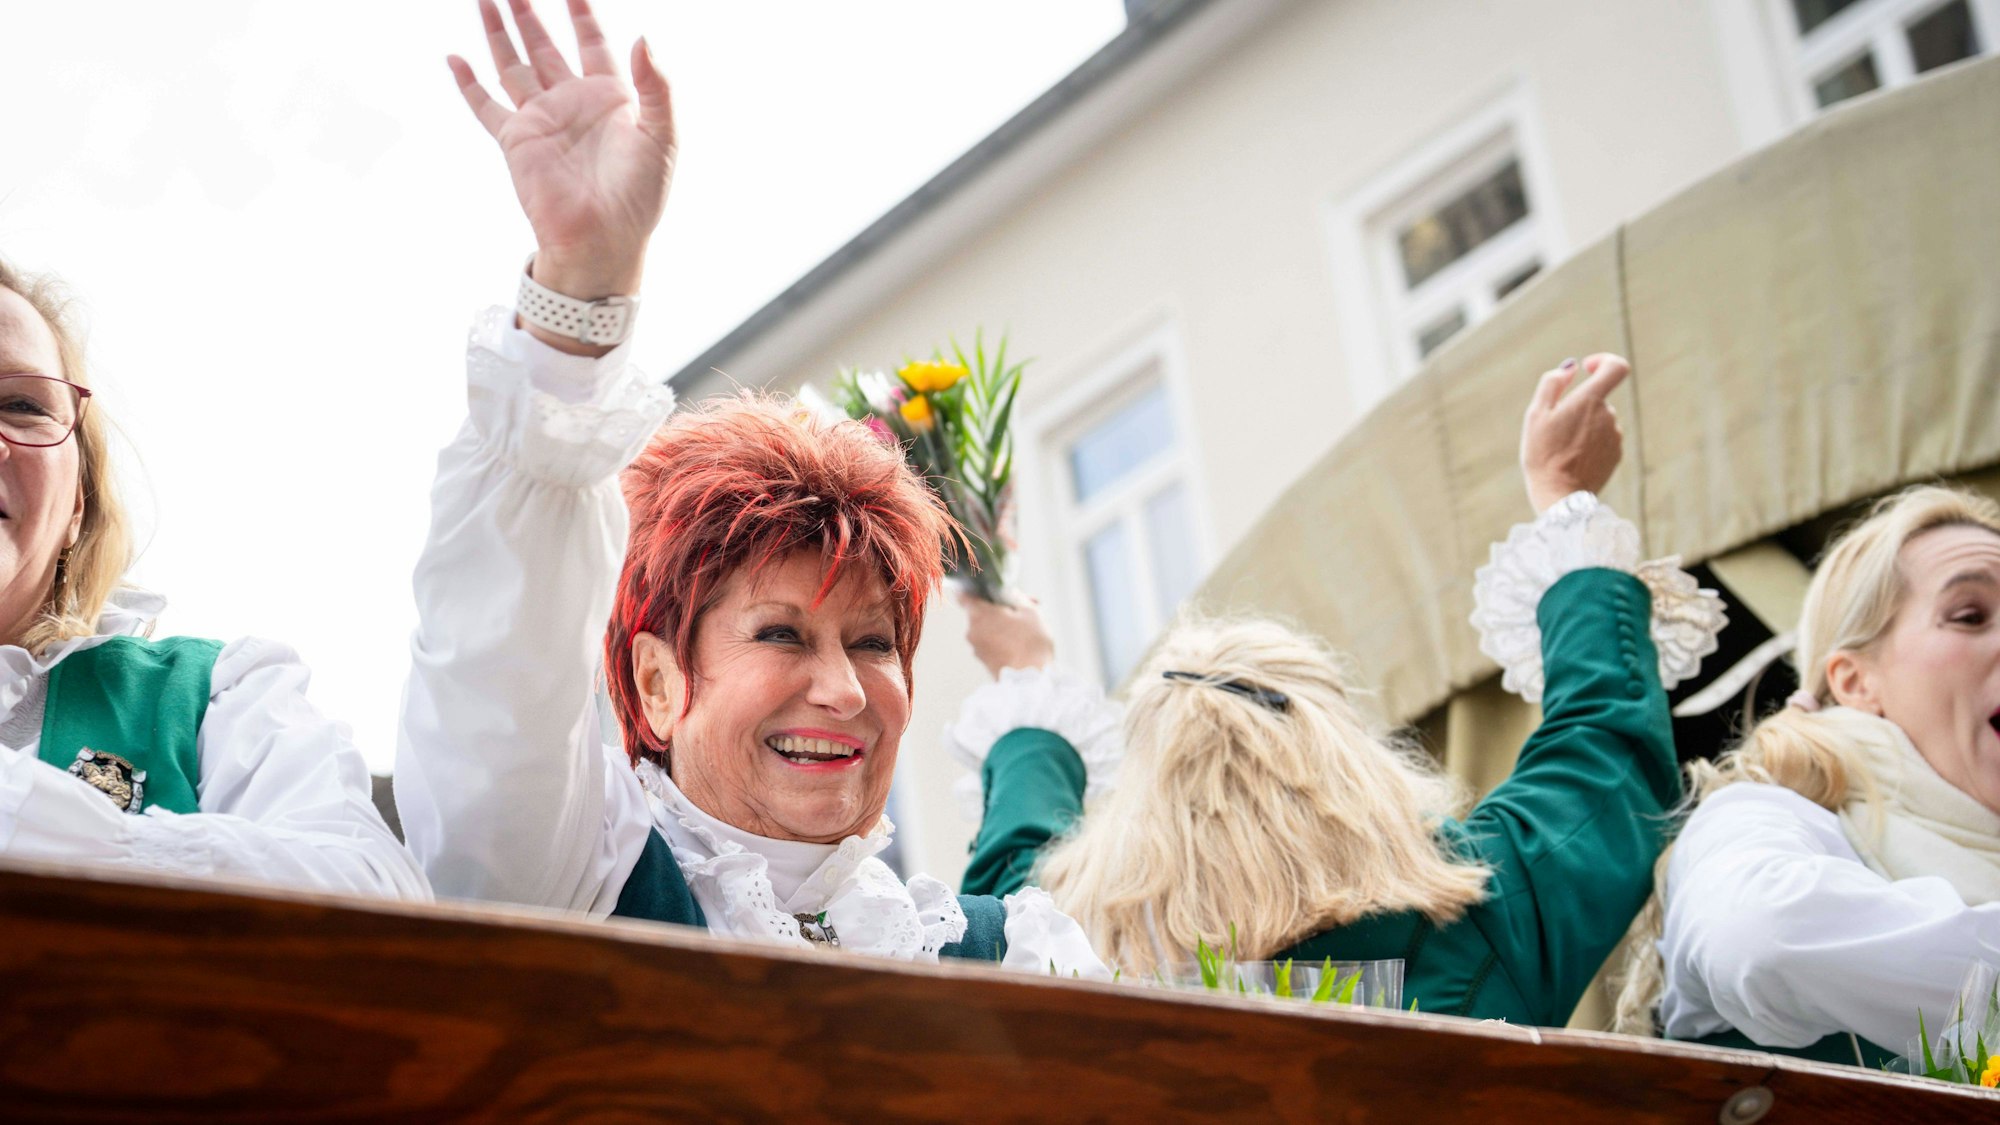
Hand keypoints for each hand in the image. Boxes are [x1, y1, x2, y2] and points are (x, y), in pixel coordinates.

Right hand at [449, 0, 674, 305]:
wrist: (603, 241)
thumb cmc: (639, 197)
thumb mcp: (661, 137)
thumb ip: (657, 87)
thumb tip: (644, 37)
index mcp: (610, 97)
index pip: (592, 40)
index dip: (581, 11)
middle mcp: (572, 102)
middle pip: (545, 44)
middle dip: (529, 13)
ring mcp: (541, 120)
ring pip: (513, 64)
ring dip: (499, 33)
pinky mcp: (515, 141)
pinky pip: (486, 105)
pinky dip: (469, 83)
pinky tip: (455, 59)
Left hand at [960, 591, 1055, 678]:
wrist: (1030, 682)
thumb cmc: (1031, 643)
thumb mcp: (1030, 612)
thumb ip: (1017, 597)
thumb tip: (1011, 593)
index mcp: (978, 614)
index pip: (964, 595)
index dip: (974, 589)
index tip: (987, 589)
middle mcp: (971, 631)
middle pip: (981, 612)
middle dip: (1001, 608)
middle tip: (1025, 607)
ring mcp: (976, 649)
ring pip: (987, 629)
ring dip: (1003, 625)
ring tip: (1029, 627)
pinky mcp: (984, 662)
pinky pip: (990, 643)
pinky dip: (1003, 640)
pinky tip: (1023, 643)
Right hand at [1520, 353, 1628, 512]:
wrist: (1559, 496)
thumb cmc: (1543, 454)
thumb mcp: (1536, 414)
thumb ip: (1552, 383)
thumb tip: (1571, 367)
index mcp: (1590, 400)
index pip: (1616, 367)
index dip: (1604, 361)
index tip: (1587, 368)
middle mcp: (1608, 416)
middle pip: (1598, 398)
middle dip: (1578, 405)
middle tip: (1554, 427)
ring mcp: (1615, 436)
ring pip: (1599, 420)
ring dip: (1583, 426)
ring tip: (1562, 448)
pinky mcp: (1616, 455)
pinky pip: (1603, 439)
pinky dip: (1589, 442)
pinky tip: (1572, 459)